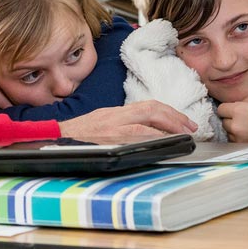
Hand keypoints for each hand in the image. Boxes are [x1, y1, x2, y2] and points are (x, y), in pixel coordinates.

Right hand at [57, 100, 196, 143]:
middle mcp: (115, 116)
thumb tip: (146, 132)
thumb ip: (121, 125)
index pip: (148, 105)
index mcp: (115, 112)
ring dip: (170, 126)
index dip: (169, 111)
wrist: (55, 140)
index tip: (183, 121)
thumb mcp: (101, 124)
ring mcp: (112, 128)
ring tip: (184, 135)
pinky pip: (137, 136)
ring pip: (147, 121)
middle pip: (152, 108)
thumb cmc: (77, 137)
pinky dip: (154, 138)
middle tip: (191, 127)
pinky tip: (165, 143)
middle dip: (175, 117)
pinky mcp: (109, 141)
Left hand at [216, 97, 247, 141]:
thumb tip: (234, 104)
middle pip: (224, 122)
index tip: (231, 111)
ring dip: (233, 131)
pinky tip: (247, 135)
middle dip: (230, 121)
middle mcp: (235, 125)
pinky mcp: (241, 146)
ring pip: (228, 133)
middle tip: (241, 120)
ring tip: (245, 129)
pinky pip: (234, 141)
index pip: (221, 109)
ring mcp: (237, 138)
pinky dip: (238, 139)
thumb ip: (241, 102)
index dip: (226, 110)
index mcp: (238, 111)